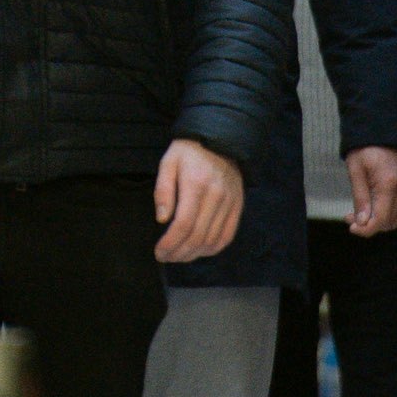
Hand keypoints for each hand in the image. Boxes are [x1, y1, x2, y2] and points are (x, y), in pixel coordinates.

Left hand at [152, 140, 241, 263]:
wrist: (220, 139)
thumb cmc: (189, 151)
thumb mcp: (168, 162)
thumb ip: (163, 190)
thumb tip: (161, 219)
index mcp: (195, 185)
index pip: (183, 224)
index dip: (170, 243)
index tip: (159, 252)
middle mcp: (215, 196)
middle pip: (197, 236)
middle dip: (179, 253)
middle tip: (165, 257)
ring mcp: (229, 203)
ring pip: (212, 240)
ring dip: (194, 254)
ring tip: (179, 256)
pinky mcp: (238, 207)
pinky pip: (227, 236)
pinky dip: (213, 249)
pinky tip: (199, 251)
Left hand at [347, 148, 396, 237]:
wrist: (383, 128)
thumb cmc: (365, 146)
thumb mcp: (356, 169)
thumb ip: (360, 197)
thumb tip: (362, 222)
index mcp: (388, 184)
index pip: (381, 219)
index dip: (366, 229)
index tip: (351, 226)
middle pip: (389, 223)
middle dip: (369, 225)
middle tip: (350, 216)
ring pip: (396, 219)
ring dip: (378, 221)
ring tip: (359, 212)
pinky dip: (386, 214)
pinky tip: (371, 207)